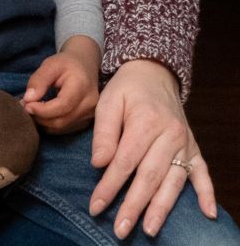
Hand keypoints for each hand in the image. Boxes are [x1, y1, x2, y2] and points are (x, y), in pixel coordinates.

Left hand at [23, 35, 99, 132]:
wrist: (84, 65)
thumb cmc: (66, 63)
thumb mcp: (50, 65)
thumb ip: (39, 81)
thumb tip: (27, 99)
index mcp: (82, 87)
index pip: (62, 106)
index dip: (42, 109)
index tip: (26, 104)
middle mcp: (89, 104)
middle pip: (62, 120)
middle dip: (40, 117)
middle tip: (25, 107)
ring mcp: (90, 114)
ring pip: (62, 126)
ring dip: (43, 121)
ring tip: (32, 109)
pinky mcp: (86, 120)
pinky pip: (65, 128)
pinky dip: (50, 123)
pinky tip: (42, 113)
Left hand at [88, 59, 216, 238]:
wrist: (154, 74)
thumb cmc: (127, 89)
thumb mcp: (108, 101)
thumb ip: (104, 132)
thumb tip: (99, 164)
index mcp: (146, 122)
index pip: (125, 162)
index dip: (109, 186)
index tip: (96, 206)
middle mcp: (170, 135)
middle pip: (150, 177)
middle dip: (133, 206)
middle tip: (120, 229)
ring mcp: (185, 144)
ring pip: (173, 181)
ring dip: (162, 208)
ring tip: (149, 230)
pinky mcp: (194, 149)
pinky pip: (203, 174)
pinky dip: (206, 194)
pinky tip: (208, 214)